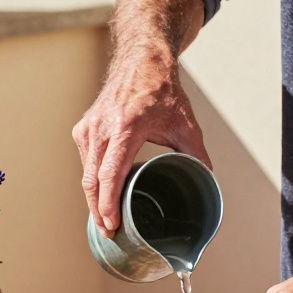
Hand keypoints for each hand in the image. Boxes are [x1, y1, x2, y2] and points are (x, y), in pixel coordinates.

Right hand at [72, 49, 210, 236]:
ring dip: (94, 198)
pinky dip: (92, 181)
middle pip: (92, 180)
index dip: (108, 203)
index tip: (112, 225)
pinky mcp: (83, 128)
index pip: (110, 174)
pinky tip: (101, 196)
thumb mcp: (186, 124)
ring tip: (105, 220)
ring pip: (86, 173)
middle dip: (98, 210)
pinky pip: (85, 162)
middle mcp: (102, 128)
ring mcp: (89, 128)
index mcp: (126, 128)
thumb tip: (209, 181)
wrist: (141, 60)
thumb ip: (197, 154)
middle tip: (109, 233)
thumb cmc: (163, 91)